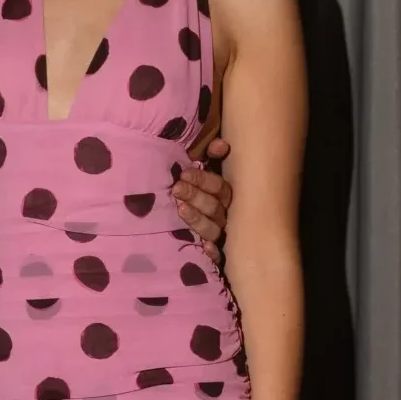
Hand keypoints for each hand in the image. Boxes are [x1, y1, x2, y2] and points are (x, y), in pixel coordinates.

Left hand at [172, 137, 230, 262]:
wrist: (182, 215)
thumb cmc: (190, 189)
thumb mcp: (196, 170)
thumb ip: (208, 156)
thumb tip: (220, 144)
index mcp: (222, 195)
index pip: (219, 187)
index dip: (203, 179)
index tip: (182, 173)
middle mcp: (223, 214)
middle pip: (215, 207)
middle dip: (196, 196)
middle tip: (176, 188)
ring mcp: (219, 234)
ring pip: (214, 229)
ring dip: (199, 219)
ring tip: (181, 209)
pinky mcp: (214, 254)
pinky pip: (218, 255)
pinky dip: (213, 252)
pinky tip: (203, 247)